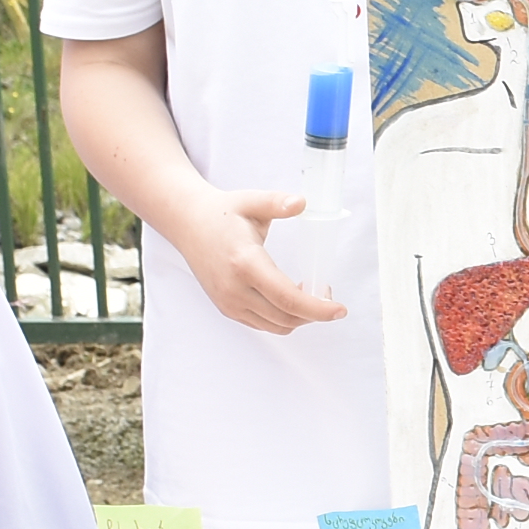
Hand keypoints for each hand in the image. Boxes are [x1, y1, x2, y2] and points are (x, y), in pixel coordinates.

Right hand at [180, 186, 344, 334]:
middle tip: (327, 293)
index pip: (288, 298)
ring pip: (276, 326)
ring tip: (309, 293)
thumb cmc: (221, 213)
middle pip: (286, 317)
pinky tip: (289, 297)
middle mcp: (234, 289)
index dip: (318, 308)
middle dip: (315, 312)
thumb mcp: (251, 201)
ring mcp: (228, 302)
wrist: (188, 224)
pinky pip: (262, 324)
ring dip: (299, 316)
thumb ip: (277, 203)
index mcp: (245, 263)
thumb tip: (301, 203)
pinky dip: (282, 317)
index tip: (340, 309)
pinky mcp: (227, 308)